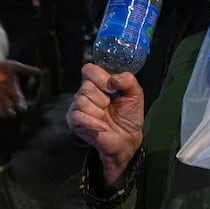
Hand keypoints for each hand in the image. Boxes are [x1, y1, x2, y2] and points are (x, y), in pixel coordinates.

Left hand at [0, 59, 40, 118]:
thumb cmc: (3, 65)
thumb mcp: (15, 66)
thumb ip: (27, 69)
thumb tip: (39, 71)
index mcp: (14, 92)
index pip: (20, 104)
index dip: (21, 106)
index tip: (20, 103)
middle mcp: (7, 97)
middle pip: (11, 111)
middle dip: (11, 113)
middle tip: (10, 109)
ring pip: (1, 112)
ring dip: (2, 113)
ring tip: (2, 109)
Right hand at [66, 62, 144, 183]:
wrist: (127, 139)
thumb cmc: (129, 116)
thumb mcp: (135, 94)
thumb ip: (128, 80)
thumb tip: (114, 79)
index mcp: (98, 82)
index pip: (89, 69)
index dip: (101, 78)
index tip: (113, 89)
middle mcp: (84, 92)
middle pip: (87, 87)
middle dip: (103, 99)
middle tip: (110, 106)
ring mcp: (77, 106)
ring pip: (82, 101)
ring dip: (99, 111)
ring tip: (105, 117)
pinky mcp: (74, 121)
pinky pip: (78, 116)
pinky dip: (93, 122)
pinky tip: (103, 126)